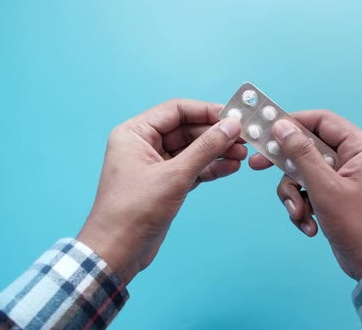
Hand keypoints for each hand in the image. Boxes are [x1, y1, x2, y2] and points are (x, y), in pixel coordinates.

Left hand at [78, 99, 244, 282]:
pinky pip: (192, 168)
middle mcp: (144, 145)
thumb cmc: (134, 211)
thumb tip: (231, 127)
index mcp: (135, 133)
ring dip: (217, 152)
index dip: (206, 111)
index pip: (176, 110)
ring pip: (192, 150)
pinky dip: (210, 168)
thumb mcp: (174, 176)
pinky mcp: (166, 184)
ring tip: (242, 155)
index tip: (233, 117)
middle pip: (187, 129)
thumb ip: (205, 148)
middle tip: (243, 139)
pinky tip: (230, 168)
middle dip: (215, 135)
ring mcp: (155, 165)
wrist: (118, 252)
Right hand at [249, 110, 361, 279]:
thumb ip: (301, 154)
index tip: (266, 129)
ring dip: (295, 195)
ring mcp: (347, 178)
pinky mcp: (339, 196)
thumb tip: (283, 127)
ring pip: (306, 172)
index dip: (293, 122)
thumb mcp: (324, 188)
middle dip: (287, 165)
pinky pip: (312, 191)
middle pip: (310, 148)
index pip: (322, 121)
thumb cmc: (360, 226)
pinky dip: (305, 207)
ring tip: (300, 214)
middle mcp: (356, 158)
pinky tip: (309, 226)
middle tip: (258, 165)